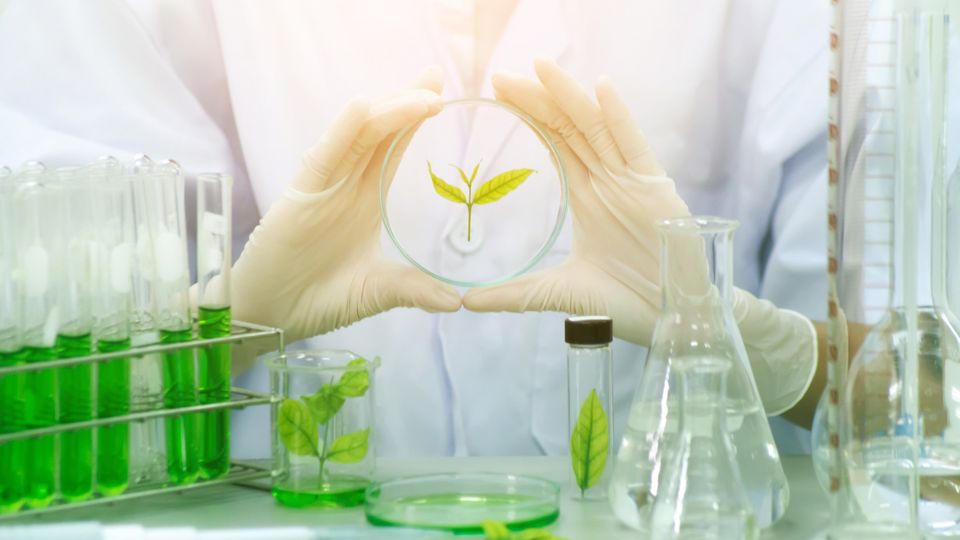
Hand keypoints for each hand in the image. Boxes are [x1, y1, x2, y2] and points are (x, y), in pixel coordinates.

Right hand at [231, 68, 460, 361]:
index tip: (441, 91)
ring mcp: (322, 186)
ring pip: (358, 136)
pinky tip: (362, 108)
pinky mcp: (300, 195)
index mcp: (365, 200)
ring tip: (420, 93)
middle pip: (380, 131)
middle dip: (407, 101)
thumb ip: (412, 289)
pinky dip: (342, 131)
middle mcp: (346, 184)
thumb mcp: (375, 292)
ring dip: (388, 111)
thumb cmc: (317, 299)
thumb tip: (456, 303)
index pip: (394, 148)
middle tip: (436, 77)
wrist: (269, 318)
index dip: (414, 119)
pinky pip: (324, 156)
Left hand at [464, 60, 815, 414]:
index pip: (554, 142)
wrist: (673, 320)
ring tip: (541, 68)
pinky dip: (619, 117)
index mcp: (588, 195)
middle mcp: (608, 181)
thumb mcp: (559, 293)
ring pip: (597, 128)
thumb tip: (466, 303)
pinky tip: (602, 89)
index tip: (496, 92)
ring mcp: (631, 182)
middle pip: (569, 127)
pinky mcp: (654, 189)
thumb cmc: (626, 303)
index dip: (529, 115)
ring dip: (570, 96)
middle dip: (537, 99)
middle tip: (501, 75)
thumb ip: (515, 294)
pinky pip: (635, 146)